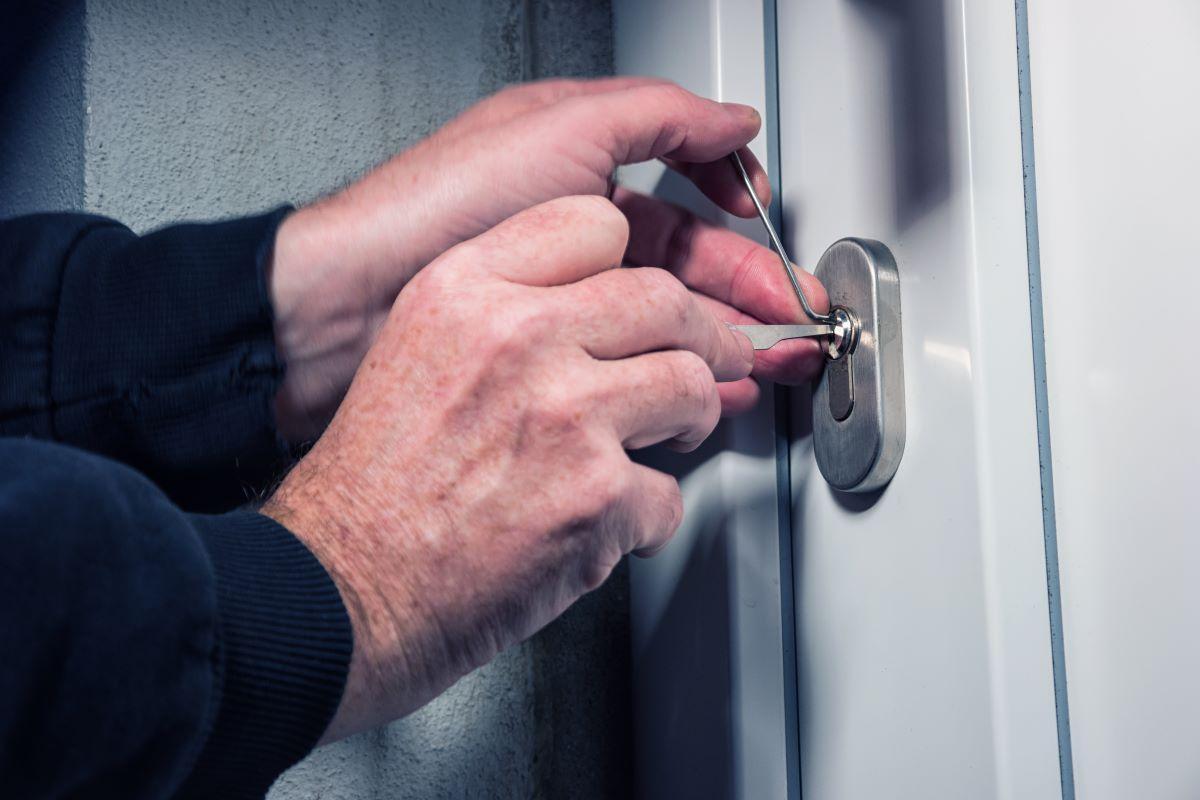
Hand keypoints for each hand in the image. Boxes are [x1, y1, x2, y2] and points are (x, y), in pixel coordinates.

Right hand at [264, 196, 754, 740]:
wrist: (341, 588)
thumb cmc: (367, 488)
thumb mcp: (411, 350)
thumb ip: (496, 312)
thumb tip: (586, 312)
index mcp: (466, 291)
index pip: (594, 224)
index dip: (633, 264)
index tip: (645, 295)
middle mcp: (519, 338)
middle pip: (663, 300)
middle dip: (698, 337)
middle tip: (706, 359)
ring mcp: (566, 414)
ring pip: (690, 386)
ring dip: (690, 419)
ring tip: (669, 438)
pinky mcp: (597, 495)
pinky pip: (669, 493)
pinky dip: (647, 517)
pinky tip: (610, 521)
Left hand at [269, 77, 826, 441]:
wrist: (344, 307)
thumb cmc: (435, 207)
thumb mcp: (559, 129)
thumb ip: (658, 117)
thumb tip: (732, 120)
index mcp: (577, 169)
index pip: (677, 181)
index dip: (730, 198)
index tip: (766, 221)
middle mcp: (570, 233)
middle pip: (685, 255)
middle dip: (746, 284)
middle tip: (791, 317)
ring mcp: (557, 298)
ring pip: (664, 315)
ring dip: (722, 334)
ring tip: (765, 359)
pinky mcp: (543, 359)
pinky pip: (630, 364)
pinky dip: (678, 375)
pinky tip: (711, 388)